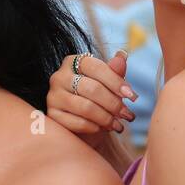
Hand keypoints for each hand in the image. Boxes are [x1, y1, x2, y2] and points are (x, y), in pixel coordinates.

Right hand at [47, 50, 136, 170]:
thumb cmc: (97, 99)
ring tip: (119, 125)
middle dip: (114, 103)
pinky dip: (95, 127)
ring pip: (86, 107)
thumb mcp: (108, 84)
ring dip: (107, 118)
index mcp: (72, 62)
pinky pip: (77, 123)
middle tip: (128, 115)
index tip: (133, 96)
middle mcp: (59, 77)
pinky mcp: (52, 116)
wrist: (83, 124)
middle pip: (92, 88)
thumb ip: (114, 71)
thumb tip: (122, 55)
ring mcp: (53, 96)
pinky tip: (104, 129)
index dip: (116, 81)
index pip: (95, 67)